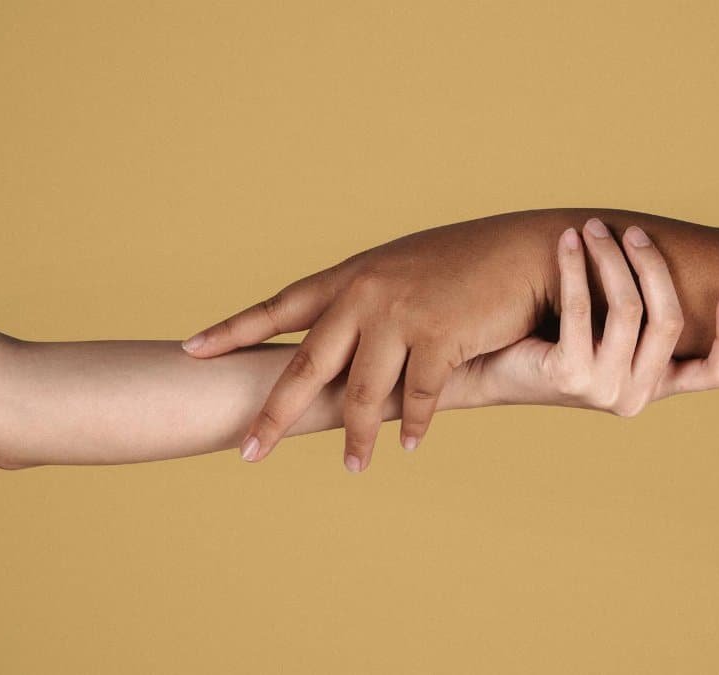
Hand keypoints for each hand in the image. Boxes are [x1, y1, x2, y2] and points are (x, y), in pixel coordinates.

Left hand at [182, 212, 563, 469]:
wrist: (528, 250)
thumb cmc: (471, 261)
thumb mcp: (407, 269)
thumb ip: (372, 299)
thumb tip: (348, 333)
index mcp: (352, 276)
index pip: (280, 306)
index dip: (234, 331)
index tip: (191, 351)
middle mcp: (366, 293)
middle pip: (305, 365)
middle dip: (274, 415)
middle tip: (248, 453)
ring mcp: (400, 315)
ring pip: (361, 393)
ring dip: (355, 437)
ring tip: (352, 468)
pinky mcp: (440, 336)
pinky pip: (417, 397)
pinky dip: (412, 425)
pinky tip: (409, 446)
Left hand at [457, 223, 718, 413]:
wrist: (489, 370)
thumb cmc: (549, 341)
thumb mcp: (605, 333)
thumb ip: (638, 315)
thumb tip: (662, 254)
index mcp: (653, 387)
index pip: (714, 375)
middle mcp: (634, 397)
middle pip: (667, 320)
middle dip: (652, 266)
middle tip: (632, 232)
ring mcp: (602, 390)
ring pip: (628, 309)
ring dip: (611, 259)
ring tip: (594, 228)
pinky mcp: (568, 377)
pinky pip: (581, 308)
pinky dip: (576, 267)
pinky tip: (568, 241)